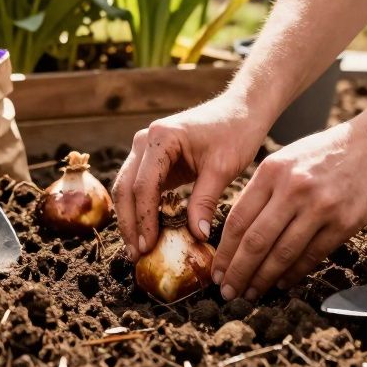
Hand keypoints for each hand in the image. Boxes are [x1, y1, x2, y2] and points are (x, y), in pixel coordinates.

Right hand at [112, 93, 269, 260]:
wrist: (241, 110)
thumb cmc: (235, 133)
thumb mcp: (222, 168)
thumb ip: (205, 200)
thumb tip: (196, 235)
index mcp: (160, 138)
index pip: (143, 186)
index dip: (144, 219)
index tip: (149, 247)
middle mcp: (145, 140)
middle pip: (125, 188)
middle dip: (129, 224)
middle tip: (137, 255)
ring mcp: (146, 148)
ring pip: (127, 188)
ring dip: (131, 219)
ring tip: (139, 249)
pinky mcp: (153, 159)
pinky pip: (139, 187)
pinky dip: (141, 210)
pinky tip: (148, 232)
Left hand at [211, 120, 366, 299]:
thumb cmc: (331, 151)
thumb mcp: (289, 158)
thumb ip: (265, 189)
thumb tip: (240, 230)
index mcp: (272, 170)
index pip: (238, 219)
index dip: (224, 251)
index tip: (215, 270)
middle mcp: (292, 188)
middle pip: (255, 241)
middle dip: (237, 271)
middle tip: (227, 291)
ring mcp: (319, 206)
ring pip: (282, 254)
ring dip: (263, 279)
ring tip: (251, 293)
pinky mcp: (344, 222)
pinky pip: (312, 255)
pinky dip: (294, 273)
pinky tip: (282, 283)